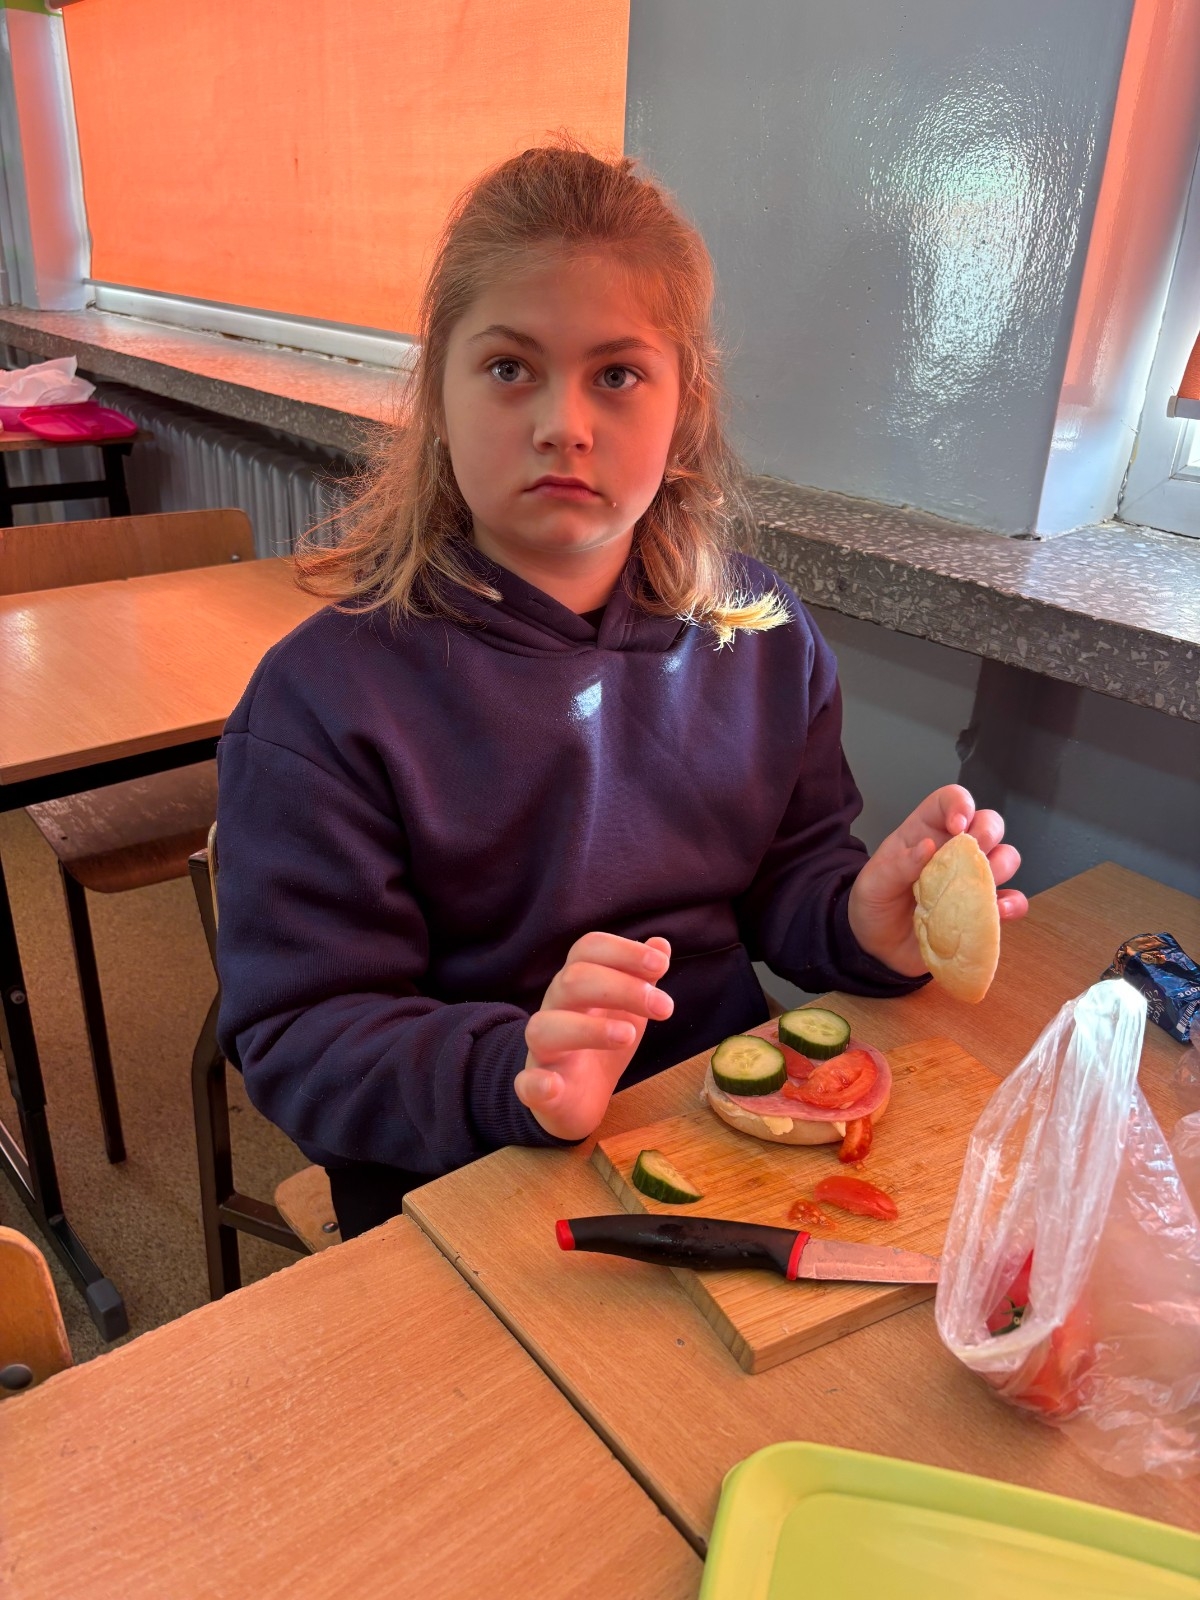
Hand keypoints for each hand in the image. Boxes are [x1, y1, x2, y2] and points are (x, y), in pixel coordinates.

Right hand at [514, 932, 672, 1140]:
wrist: (574, 1099)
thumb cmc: (599, 1045)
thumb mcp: (626, 1009)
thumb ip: (640, 977)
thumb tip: (661, 944)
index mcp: (576, 984)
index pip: (588, 950)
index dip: (623, 951)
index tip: (661, 966)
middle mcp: (555, 1009)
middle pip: (572, 980)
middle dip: (621, 987)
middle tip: (664, 1007)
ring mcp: (542, 1050)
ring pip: (545, 1028)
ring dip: (588, 1029)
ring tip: (628, 1036)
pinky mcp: (536, 1089)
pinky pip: (526, 1083)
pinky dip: (536, 1084)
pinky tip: (553, 1085)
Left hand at [847, 785, 1026, 976]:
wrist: (878, 949)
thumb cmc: (875, 906)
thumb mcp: (873, 884)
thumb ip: (897, 866)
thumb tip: (927, 847)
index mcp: (926, 833)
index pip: (949, 801)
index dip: (960, 804)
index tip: (957, 824)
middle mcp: (954, 851)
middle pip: (988, 823)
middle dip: (988, 830)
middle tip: (974, 848)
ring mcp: (971, 880)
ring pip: (1006, 857)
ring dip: (1001, 866)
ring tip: (980, 885)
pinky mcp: (982, 911)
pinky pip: (1011, 901)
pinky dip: (1013, 904)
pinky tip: (1000, 911)